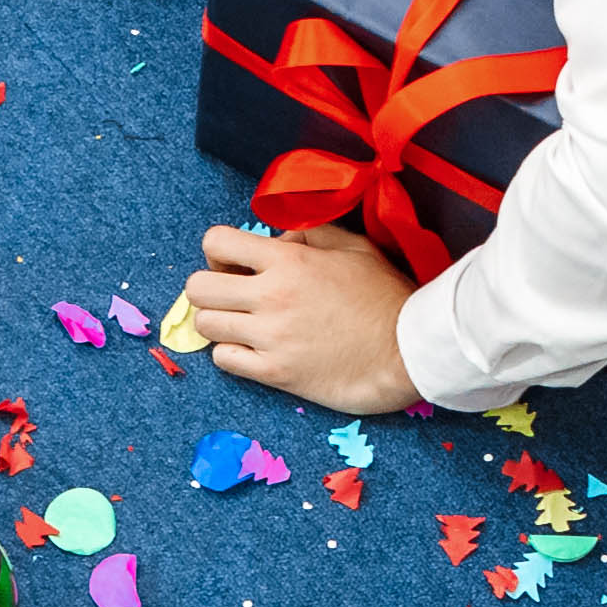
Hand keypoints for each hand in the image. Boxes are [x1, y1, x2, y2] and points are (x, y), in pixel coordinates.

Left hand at [184, 224, 422, 415]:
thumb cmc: (387, 298)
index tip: (237, 265)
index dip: (219, 252)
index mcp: (288, 259)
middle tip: (235, 297)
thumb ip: (312, 234)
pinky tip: (254, 350)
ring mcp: (270, 337)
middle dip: (210, 289)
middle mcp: (271, 296)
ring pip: (204, 326)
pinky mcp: (276, 373)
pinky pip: (223, 360)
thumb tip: (281, 238)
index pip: (216, 241)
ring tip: (244, 326)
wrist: (408, 352)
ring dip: (219, 323)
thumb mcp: (355, 247)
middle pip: (197, 288)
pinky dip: (231, 354)